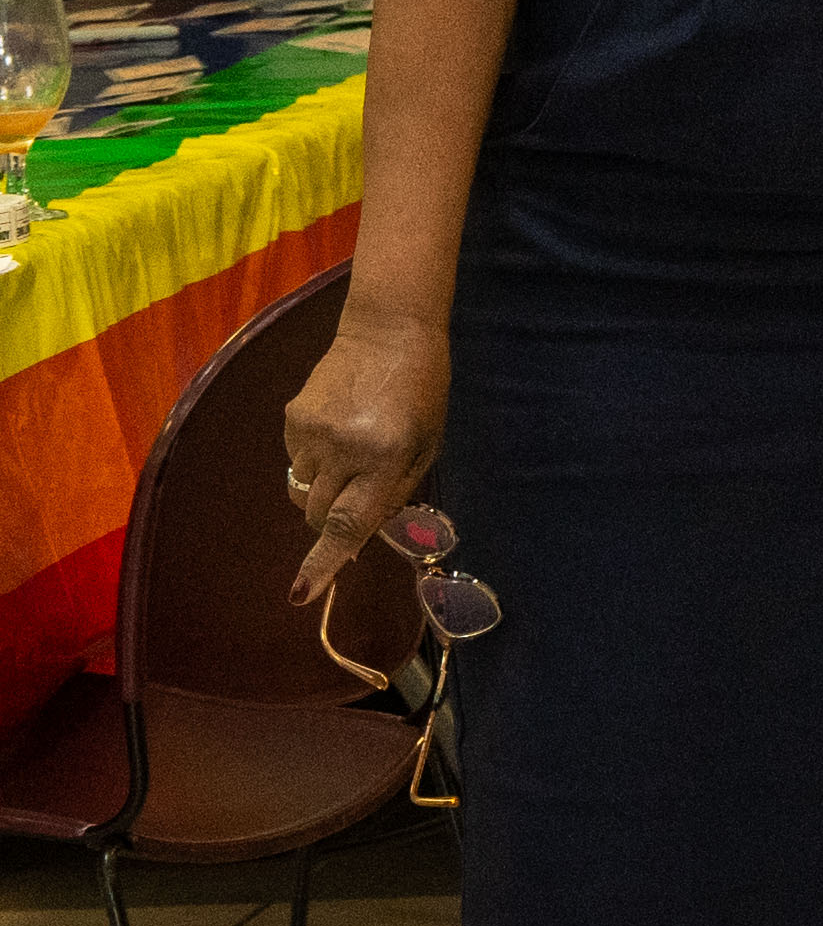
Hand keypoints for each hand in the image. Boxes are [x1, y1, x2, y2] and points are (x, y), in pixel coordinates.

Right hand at [282, 299, 447, 621]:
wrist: (388, 330)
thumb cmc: (422, 391)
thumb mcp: (428, 442)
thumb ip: (397, 490)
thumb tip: (362, 534)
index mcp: (388, 456)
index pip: (349, 523)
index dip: (324, 562)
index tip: (299, 594)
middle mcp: (346, 448)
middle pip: (320, 515)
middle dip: (333, 520)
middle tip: (356, 495)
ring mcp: (312, 432)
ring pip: (304, 491)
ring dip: (325, 487)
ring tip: (353, 450)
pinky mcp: (292, 418)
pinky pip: (296, 461)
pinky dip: (315, 459)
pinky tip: (338, 429)